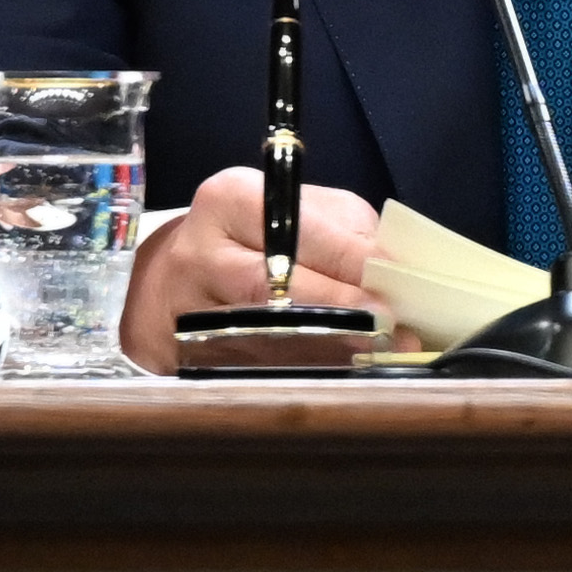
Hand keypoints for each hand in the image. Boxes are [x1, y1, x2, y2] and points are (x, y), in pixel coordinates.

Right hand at [117, 166, 378, 372]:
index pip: (298, 232)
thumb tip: (395, 269)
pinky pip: (254, 366)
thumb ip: (346, 230)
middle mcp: (201, 253)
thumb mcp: (298, 210)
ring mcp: (188, 311)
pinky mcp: (190, 356)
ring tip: (379, 353)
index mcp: (231, 200)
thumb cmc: (257, 236)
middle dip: (342, 310)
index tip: (396, 285)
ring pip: (264, 334)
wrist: (175, 278)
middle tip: (393, 328)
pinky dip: (303, 370)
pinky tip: (340, 371)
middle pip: (276, 288)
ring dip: (329, 347)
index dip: (350, 261)